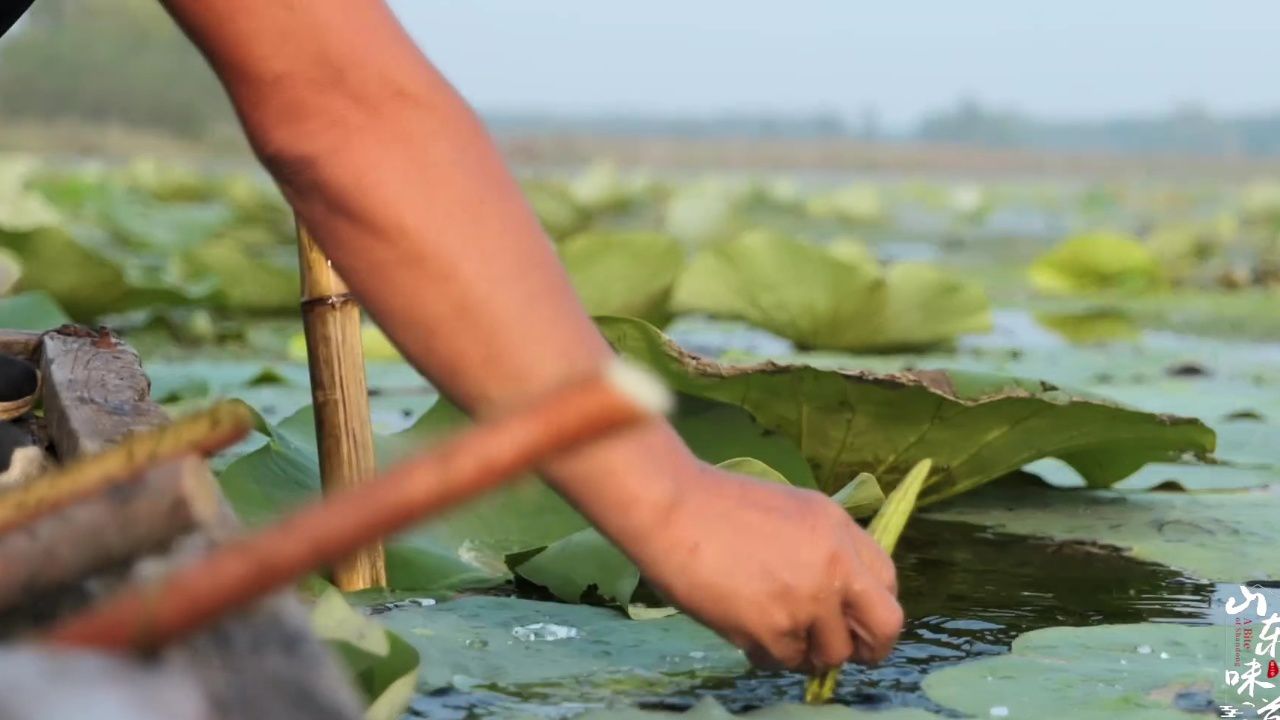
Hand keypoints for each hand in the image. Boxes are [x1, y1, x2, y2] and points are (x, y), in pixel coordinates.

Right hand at [622, 463, 903, 671]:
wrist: (671, 507)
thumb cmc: (715, 505)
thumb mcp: (789, 510)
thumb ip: (819, 547)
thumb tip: (831, 594)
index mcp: (839, 528)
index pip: (887, 581)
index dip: (872, 608)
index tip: (854, 620)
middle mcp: (834, 564)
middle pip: (885, 625)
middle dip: (869, 648)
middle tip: (838, 652)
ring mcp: (807, 598)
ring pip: (831, 653)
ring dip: (805, 652)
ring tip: (771, 634)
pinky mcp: (774, 627)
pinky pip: (784, 660)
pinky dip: (766, 654)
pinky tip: (744, 632)